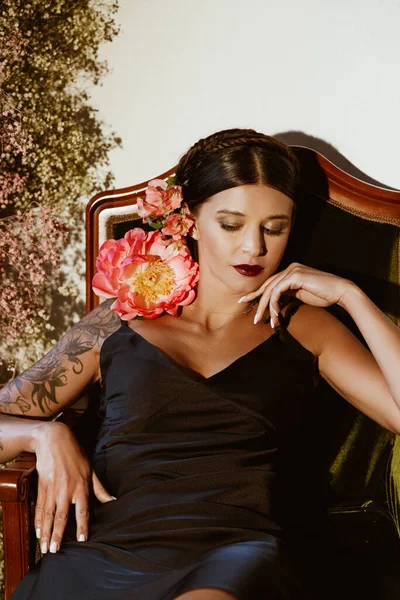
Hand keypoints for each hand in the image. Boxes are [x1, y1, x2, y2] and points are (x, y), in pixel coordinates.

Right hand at [31, 421, 115, 554]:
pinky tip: (38, 531)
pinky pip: (39, 507)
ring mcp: (52, 489)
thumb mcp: (90, 469)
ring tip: (44, 547)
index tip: (81, 539)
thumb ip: (99, 488)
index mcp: (80, 486)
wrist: (54, 440)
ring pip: (48, 514)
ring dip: (46, 532)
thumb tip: (113, 500)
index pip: (82, 510)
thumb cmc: (76, 454)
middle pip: (61, 516)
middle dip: (57, 534)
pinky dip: (38, 521)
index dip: (82, 525)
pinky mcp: (42, 486)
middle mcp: (66, 490)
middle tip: (54, 550)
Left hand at [238, 262, 352, 325]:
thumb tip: (275, 301)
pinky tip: (274, 314)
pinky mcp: (295, 275)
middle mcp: (290, 268)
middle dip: (258, 302)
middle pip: (268, 286)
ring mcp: (292, 270)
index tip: (246, 302)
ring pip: (270, 289)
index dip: (258, 294)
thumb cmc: (324, 295)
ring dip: (266, 307)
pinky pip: (277, 291)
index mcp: (291, 271)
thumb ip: (288, 294)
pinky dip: (273, 303)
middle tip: (254, 318)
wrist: (340, 292)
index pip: (270, 283)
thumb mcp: (300, 295)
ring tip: (263, 320)